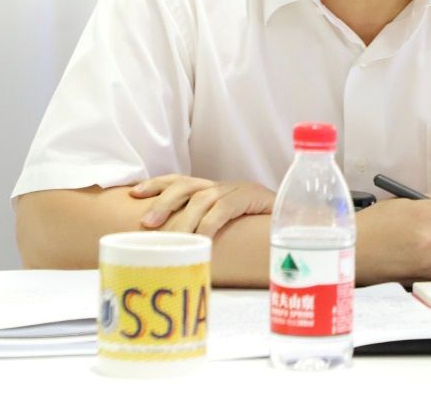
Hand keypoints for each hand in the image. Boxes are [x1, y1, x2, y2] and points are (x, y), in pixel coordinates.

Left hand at [130, 175, 275, 237]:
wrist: (298, 218)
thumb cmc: (257, 227)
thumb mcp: (226, 226)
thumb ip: (204, 230)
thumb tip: (172, 250)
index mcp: (212, 190)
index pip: (179, 181)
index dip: (156, 184)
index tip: (133, 194)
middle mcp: (221, 186)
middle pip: (185, 185)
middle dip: (162, 201)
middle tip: (146, 223)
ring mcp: (236, 190)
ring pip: (201, 198)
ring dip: (182, 217)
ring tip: (169, 237)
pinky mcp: (250, 198)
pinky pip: (224, 209)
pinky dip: (209, 224)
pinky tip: (200, 240)